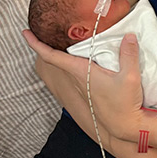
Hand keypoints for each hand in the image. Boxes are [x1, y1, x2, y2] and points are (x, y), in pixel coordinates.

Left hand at [23, 29, 144, 140]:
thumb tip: (129, 36)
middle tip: (44, 32)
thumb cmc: (123, 104)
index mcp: (81, 72)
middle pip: (56, 59)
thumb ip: (129, 54)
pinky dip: (73, 63)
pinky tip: (83, 61)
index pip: (51, 56)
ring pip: (66, 67)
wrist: (124, 125)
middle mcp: (77, 79)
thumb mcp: (130, 76)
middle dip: (47, 45)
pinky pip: (76, 74)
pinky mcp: (88, 92)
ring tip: (63, 42)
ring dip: (61, 55)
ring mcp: (81, 86)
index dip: (36, 44)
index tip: (26, 33)